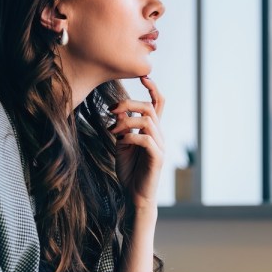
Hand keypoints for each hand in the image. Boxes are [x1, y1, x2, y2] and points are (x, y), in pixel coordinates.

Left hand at [110, 76, 164, 208]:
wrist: (135, 195)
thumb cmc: (129, 170)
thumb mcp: (122, 144)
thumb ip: (122, 128)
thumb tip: (118, 115)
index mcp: (152, 130)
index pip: (158, 104)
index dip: (153, 89)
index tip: (144, 76)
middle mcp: (159, 135)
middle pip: (150, 108)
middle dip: (129, 104)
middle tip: (111, 111)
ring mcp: (159, 145)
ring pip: (147, 121)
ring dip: (126, 121)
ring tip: (112, 130)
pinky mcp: (157, 157)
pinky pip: (145, 139)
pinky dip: (130, 136)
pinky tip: (120, 141)